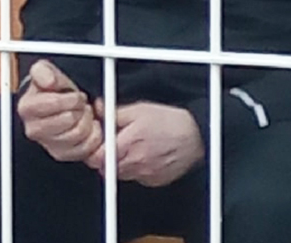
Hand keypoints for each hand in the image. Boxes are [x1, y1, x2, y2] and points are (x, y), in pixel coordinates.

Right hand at [16, 60, 103, 162]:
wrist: (59, 105)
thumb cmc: (52, 90)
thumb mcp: (44, 71)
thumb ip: (42, 71)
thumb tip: (48, 80)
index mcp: (27, 108)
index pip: (55, 103)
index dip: (70, 97)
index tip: (74, 95)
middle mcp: (34, 130)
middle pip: (68, 120)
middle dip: (80, 108)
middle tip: (80, 104)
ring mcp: (49, 145)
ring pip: (79, 134)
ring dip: (87, 120)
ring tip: (82, 113)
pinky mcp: (63, 155)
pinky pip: (87, 148)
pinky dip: (93, 135)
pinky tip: (88, 126)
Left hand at [87, 101, 204, 186]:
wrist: (196, 136)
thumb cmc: (170, 121)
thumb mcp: (139, 109)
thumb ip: (114, 113)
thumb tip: (98, 108)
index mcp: (128, 144)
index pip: (98, 159)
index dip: (93, 152)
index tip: (97, 144)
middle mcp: (135, 163)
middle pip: (107, 169)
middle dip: (106, 158)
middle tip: (114, 145)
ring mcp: (145, 174)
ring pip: (121, 174)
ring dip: (121, 164)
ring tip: (132, 148)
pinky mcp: (154, 181)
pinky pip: (137, 178)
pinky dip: (136, 169)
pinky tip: (145, 156)